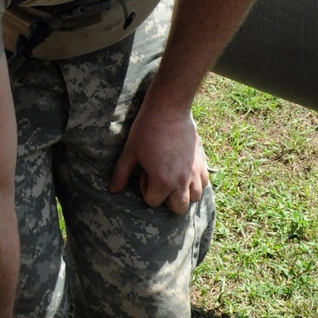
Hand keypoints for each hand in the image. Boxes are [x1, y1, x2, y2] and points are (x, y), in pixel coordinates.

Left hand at [109, 94, 208, 213]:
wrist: (169, 109)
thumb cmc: (147, 130)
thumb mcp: (130, 151)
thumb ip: (121, 173)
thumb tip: (112, 190)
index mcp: (162, 181)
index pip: (153, 202)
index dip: (145, 189)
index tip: (144, 171)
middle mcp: (182, 181)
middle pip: (178, 208)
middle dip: (167, 200)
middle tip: (159, 181)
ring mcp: (195, 173)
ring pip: (194, 198)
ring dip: (183, 193)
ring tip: (172, 178)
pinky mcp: (203, 163)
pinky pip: (204, 184)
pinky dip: (195, 183)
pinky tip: (185, 172)